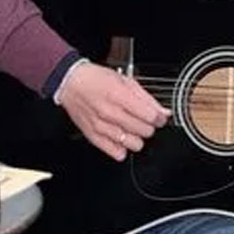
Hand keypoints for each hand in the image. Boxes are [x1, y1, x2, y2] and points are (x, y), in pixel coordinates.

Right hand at [55, 62, 169, 160]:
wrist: (70, 83)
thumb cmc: (96, 79)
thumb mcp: (125, 80)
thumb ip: (146, 98)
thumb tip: (163, 112)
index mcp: (119, 96)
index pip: (150, 116)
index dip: (159, 117)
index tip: (159, 117)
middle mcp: (109, 113)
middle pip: (144, 131)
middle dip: (149, 126)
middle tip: (144, 120)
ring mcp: (101, 127)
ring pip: (133, 144)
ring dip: (137, 137)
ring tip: (132, 128)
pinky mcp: (93, 137)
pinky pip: (116, 153)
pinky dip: (123, 148)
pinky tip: (122, 137)